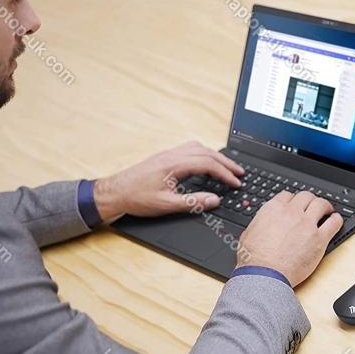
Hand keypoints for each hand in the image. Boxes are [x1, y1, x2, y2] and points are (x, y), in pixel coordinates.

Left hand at [93, 141, 243, 220]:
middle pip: (207, 153)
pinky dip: (204, 154)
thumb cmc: (136, 198)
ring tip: (227, 167)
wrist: (115, 192)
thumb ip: (193, 202)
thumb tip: (214, 200)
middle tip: (240, 173)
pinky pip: (190, 149)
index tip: (236, 182)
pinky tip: (206, 162)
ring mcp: (168, 154)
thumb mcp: (166, 205)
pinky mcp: (165, 157)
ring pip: (199, 148)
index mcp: (174, 164)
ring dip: (216, 156)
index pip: (207, 164)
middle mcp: (172, 155)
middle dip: (226, 163)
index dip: (225, 173)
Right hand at [236, 191, 343, 287]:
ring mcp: (307, 224)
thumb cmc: (254, 259)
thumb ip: (260, 223)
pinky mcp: (319, 238)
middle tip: (312, 206)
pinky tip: (336, 221)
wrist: (264, 274)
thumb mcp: (249, 233)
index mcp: (273, 209)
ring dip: (325, 206)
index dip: (293, 200)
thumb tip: (262, 223)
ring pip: (321, 204)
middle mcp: (291, 213)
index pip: (287, 195)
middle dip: (309, 200)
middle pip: (306, 196)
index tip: (296, 205)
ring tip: (328, 210)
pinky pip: (333, 223)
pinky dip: (336, 219)